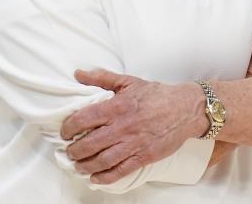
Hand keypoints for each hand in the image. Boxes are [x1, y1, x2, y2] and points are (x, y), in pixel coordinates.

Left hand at [60, 69, 203, 183]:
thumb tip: (78, 74)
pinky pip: (120, 170)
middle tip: (70, 151)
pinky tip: (96, 177)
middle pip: (90, 143)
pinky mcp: (144, 156)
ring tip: (79, 165)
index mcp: (118, 106)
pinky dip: (105, 177)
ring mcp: (134, 143)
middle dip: (74, 150)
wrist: (185, 108)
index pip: (85, 119)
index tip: (65, 132)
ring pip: (102, 160)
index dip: (69, 127)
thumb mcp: (129, 81)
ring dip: (85, 165)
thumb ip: (102, 78)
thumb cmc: (157, 95)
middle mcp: (123, 126)